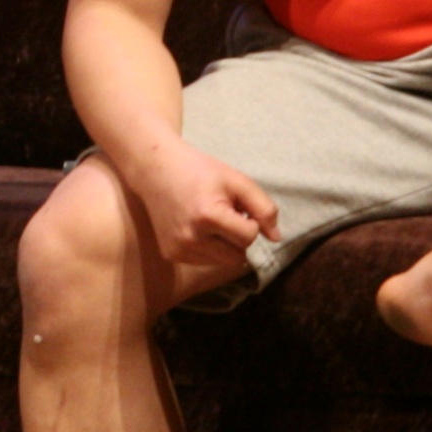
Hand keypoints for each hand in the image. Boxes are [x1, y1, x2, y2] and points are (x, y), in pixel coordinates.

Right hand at [132, 140, 279, 274]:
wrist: (155, 170)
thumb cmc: (200, 171)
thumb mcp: (236, 180)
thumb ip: (263, 207)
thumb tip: (277, 239)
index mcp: (208, 216)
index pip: (249, 237)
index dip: (251, 222)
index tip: (239, 207)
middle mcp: (191, 238)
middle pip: (238, 256)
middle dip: (239, 237)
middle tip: (225, 214)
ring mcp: (178, 249)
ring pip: (222, 262)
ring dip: (225, 245)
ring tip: (211, 220)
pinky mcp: (171, 255)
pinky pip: (205, 262)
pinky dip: (209, 248)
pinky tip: (198, 227)